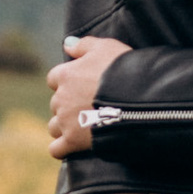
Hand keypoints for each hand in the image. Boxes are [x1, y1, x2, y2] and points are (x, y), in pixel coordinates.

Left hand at [46, 34, 126, 155]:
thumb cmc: (124, 70)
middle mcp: (61, 98)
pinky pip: (56, 149)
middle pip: (56, 104)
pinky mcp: (73, 142)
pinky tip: (73, 147)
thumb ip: (84, 44)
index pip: (54, 79)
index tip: (82, 86)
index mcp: (66, 75)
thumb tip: (67, 44)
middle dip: (68, 106)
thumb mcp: (107, 47)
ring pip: (54, 126)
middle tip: (89, 107)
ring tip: (84, 127)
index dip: (67, 82)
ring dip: (64, 127)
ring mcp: (65, 122)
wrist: (138, 101)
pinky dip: (62, 148)